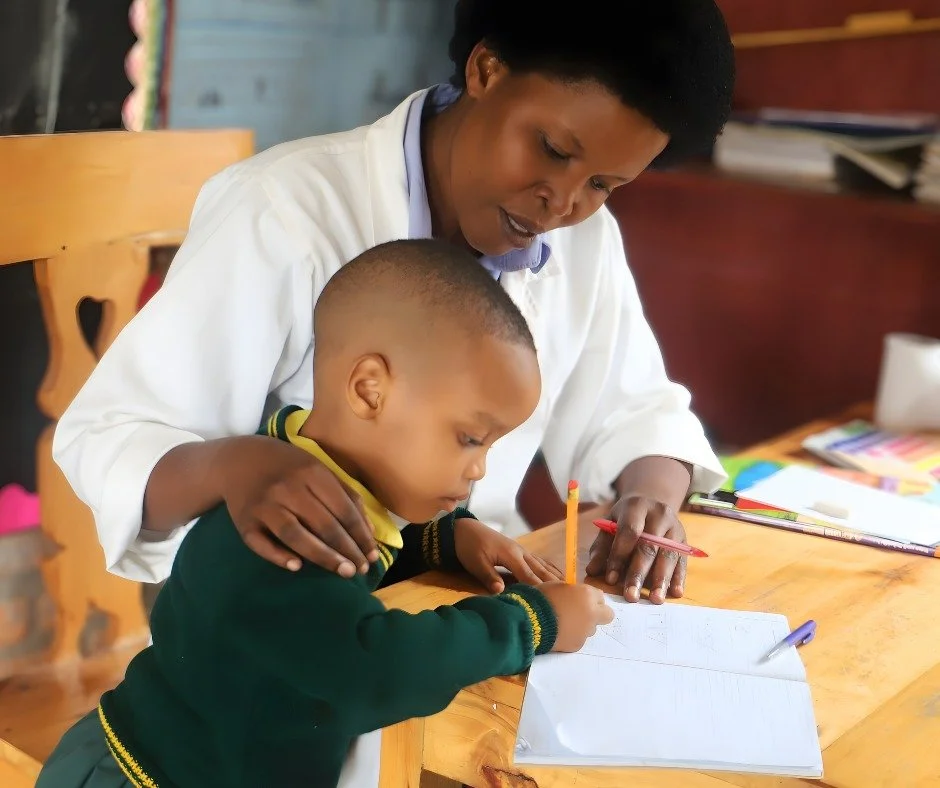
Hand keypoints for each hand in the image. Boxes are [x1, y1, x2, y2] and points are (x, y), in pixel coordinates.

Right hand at [218, 435, 376, 575]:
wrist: (239, 459)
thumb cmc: (289, 467)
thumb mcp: (319, 469)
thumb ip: (345, 495)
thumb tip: (368, 531)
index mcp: (312, 473)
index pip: (343, 510)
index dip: (360, 535)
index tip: (372, 555)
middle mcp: (288, 489)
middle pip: (323, 525)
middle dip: (347, 550)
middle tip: (361, 570)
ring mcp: (265, 505)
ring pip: (296, 536)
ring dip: (323, 556)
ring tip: (343, 571)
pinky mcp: (244, 521)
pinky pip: (260, 543)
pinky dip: (278, 556)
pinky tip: (296, 566)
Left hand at [454, 518, 561, 593]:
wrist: (464, 530)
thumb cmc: (469, 547)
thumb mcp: (475, 563)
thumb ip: (489, 577)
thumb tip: (501, 591)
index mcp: (511, 555)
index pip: (529, 576)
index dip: (540, 589)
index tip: (551, 602)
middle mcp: (521, 552)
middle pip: (541, 570)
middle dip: (555, 583)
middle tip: (569, 598)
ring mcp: (521, 551)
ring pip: (542, 564)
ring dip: (555, 576)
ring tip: (570, 589)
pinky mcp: (519, 551)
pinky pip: (539, 561)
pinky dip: (550, 568)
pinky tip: (557, 575)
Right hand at [539, 582, 614, 651]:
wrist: (531, 621)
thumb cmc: (542, 597)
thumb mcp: (558, 586)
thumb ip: (573, 591)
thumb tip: (577, 596)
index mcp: (587, 595)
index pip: (600, 596)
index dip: (591, 597)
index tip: (581, 599)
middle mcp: (592, 614)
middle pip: (607, 615)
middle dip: (599, 613)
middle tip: (583, 613)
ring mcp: (586, 631)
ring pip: (592, 628)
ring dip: (583, 625)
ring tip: (565, 624)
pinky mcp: (577, 645)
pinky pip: (579, 639)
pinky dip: (572, 636)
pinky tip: (559, 633)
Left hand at [585, 494, 686, 603]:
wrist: (652, 504)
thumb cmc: (626, 519)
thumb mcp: (610, 525)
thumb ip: (601, 548)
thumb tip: (592, 571)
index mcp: (636, 507)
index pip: (629, 532)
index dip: (619, 555)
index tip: (611, 579)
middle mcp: (659, 515)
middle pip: (649, 546)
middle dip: (639, 573)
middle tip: (631, 596)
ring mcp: (675, 528)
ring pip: (669, 555)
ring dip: (662, 579)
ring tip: (656, 599)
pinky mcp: (685, 542)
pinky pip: (683, 561)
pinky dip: (679, 578)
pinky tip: (675, 592)